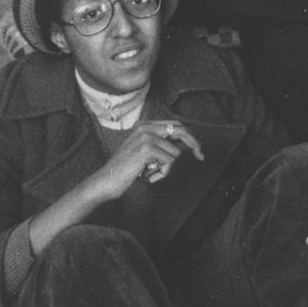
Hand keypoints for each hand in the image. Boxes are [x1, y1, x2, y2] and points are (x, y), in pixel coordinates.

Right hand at [90, 118, 204, 201]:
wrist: (106, 181)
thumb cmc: (127, 171)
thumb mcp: (148, 155)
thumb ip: (164, 146)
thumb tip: (187, 144)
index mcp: (145, 125)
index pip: (176, 125)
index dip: (190, 137)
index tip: (199, 148)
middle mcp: (146, 127)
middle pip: (181, 131)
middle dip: (194, 144)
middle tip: (201, 156)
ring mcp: (145, 136)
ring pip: (174, 152)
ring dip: (166, 168)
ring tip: (149, 173)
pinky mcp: (146, 148)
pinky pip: (168, 161)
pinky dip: (161, 172)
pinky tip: (146, 175)